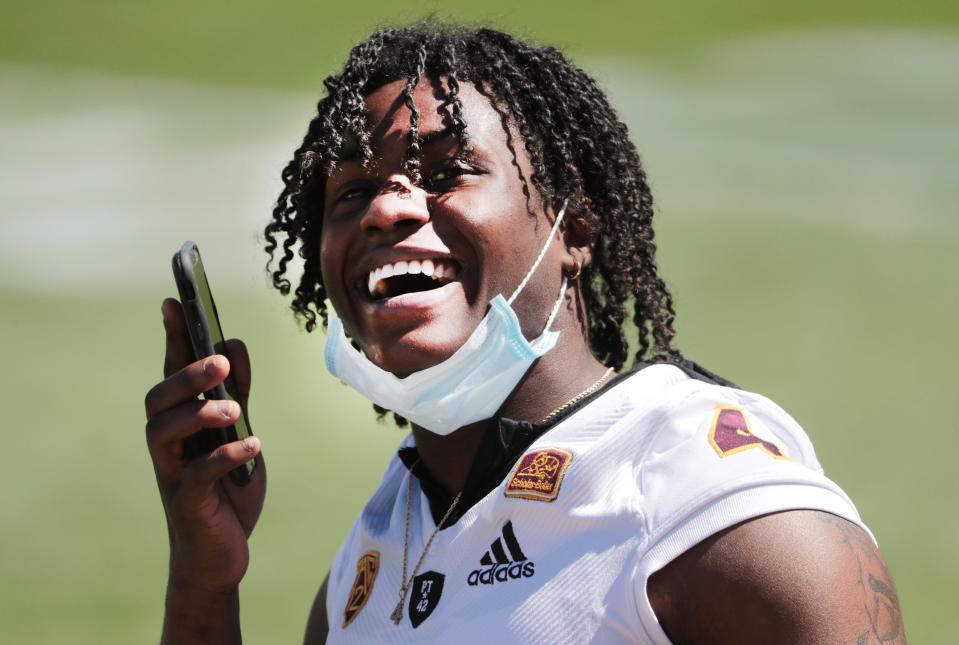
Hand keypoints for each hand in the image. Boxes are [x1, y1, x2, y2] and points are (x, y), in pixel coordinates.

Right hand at [145, 298, 266, 593]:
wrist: (221, 556)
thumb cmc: (228, 489)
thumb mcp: (239, 433)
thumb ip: (236, 393)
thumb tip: (232, 343)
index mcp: (182, 423)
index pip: (171, 373)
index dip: (171, 338)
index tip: (174, 300)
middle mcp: (169, 444)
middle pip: (158, 399)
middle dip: (185, 375)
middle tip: (218, 361)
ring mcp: (172, 474)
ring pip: (163, 433)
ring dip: (198, 413)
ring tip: (233, 408)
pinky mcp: (186, 504)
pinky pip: (196, 476)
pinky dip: (223, 458)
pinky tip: (251, 447)